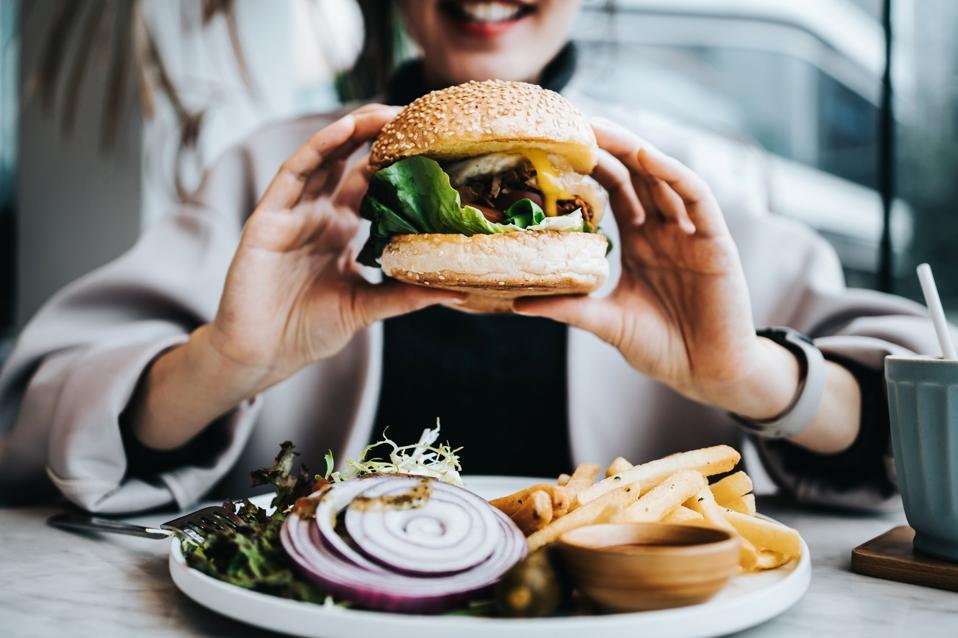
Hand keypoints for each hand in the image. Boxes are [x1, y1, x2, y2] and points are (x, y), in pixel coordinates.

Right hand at [208, 104, 462, 392]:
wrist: (260, 357)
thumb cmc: (307, 332)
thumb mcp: (366, 309)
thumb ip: (405, 296)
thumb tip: (457, 291)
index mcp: (341, 232)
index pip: (373, 185)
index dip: (399, 162)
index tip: (435, 144)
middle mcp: (318, 216)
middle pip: (352, 163)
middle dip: (381, 137)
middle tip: (417, 116)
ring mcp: (293, 214)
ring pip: (325, 157)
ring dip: (353, 131)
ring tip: (386, 111)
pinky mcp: (268, 219)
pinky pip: (293, 173)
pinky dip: (318, 148)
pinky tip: (344, 130)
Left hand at [515, 118, 797, 417]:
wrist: (707, 375)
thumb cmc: (662, 347)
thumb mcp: (606, 323)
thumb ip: (569, 308)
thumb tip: (517, 301)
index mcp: (639, 242)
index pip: (614, 191)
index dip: (590, 166)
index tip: (557, 146)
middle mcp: (663, 230)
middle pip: (635, 174)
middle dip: (607, 146)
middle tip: (573, 122)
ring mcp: (689, 232)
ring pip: (662, 176)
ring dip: (634, 149)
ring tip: (602, 128)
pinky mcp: (715, 241)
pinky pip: (696, 197)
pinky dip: (673, 174)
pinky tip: (647, 156)